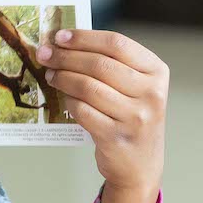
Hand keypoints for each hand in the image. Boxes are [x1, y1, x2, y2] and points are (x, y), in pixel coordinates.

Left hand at [38, 29, 166, 202]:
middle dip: (66, 56)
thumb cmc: (132, 116)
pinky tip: (63, 97)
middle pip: (99, 64)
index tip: (60, 36)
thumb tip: (64, 42)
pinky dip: (68, 101)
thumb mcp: (135, 87)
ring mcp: (135, 117)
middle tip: (45, 54)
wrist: (140, 165)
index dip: (84, 38)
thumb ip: (111, 64)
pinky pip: (82, 110)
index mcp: (157, 72)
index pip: (117, 44)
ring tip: (50, 74)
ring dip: (63, 77)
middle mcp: (151, 93)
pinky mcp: (115, 137)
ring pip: (88, 87)